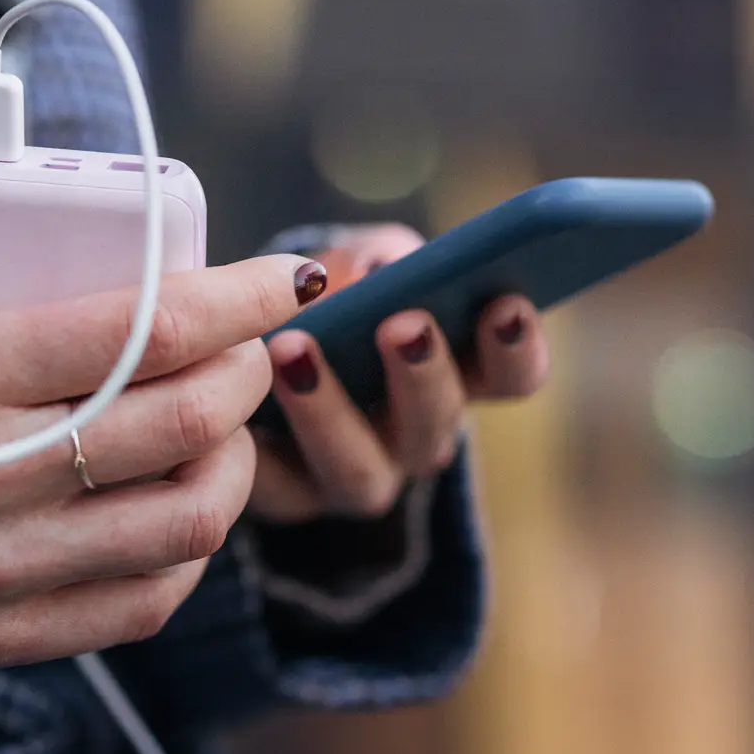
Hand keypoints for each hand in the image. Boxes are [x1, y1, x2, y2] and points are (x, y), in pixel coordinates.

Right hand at [0, 239, 327, 668]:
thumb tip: (63, 223)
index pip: (142, 328)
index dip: (236, 296)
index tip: (283, 275)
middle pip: (185, 420)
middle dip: (250, 369)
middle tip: (253, 345)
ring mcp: (2, 561)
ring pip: (187, 518)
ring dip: (238, 463)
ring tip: (228, 428)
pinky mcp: (5, 630)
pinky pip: (146, 600)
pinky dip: (192, 550)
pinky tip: (187, 506)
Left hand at [250, 224, 548, 521]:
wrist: (255, 356)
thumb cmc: (330, 298)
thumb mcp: (359, 263)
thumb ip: (377, 254)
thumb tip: (379, 264)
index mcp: (457, 374)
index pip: (514, 375)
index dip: (517, 346)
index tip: (505, 302)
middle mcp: (417, 436)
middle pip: (437, 423)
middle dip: (421, 373)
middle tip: (401, 323)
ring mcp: (356, 476)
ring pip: (360, 471)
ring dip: (329, 411)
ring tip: (292, 350)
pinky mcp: (286, 499)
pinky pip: (275, 490)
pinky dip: (255, 450)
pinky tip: (236, 408)